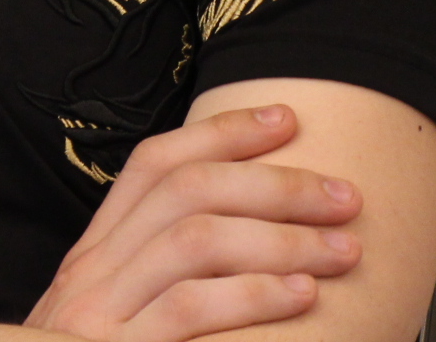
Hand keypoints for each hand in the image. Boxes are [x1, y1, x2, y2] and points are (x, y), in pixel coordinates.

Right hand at [25, 107, 363, 340]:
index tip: (287, 119)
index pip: (155, 163)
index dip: (223, 132)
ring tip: (342, 249)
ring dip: (283, 238)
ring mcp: (99, 314)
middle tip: (344, 197)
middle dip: (276, 184)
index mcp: (93, 254)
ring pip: (195, 240)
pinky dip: (254, 294)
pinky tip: (301, 294)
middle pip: (186, 191)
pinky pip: (191, 307)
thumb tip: (247, 227)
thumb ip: (162, 277)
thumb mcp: (116, 316)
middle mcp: (90, 272)